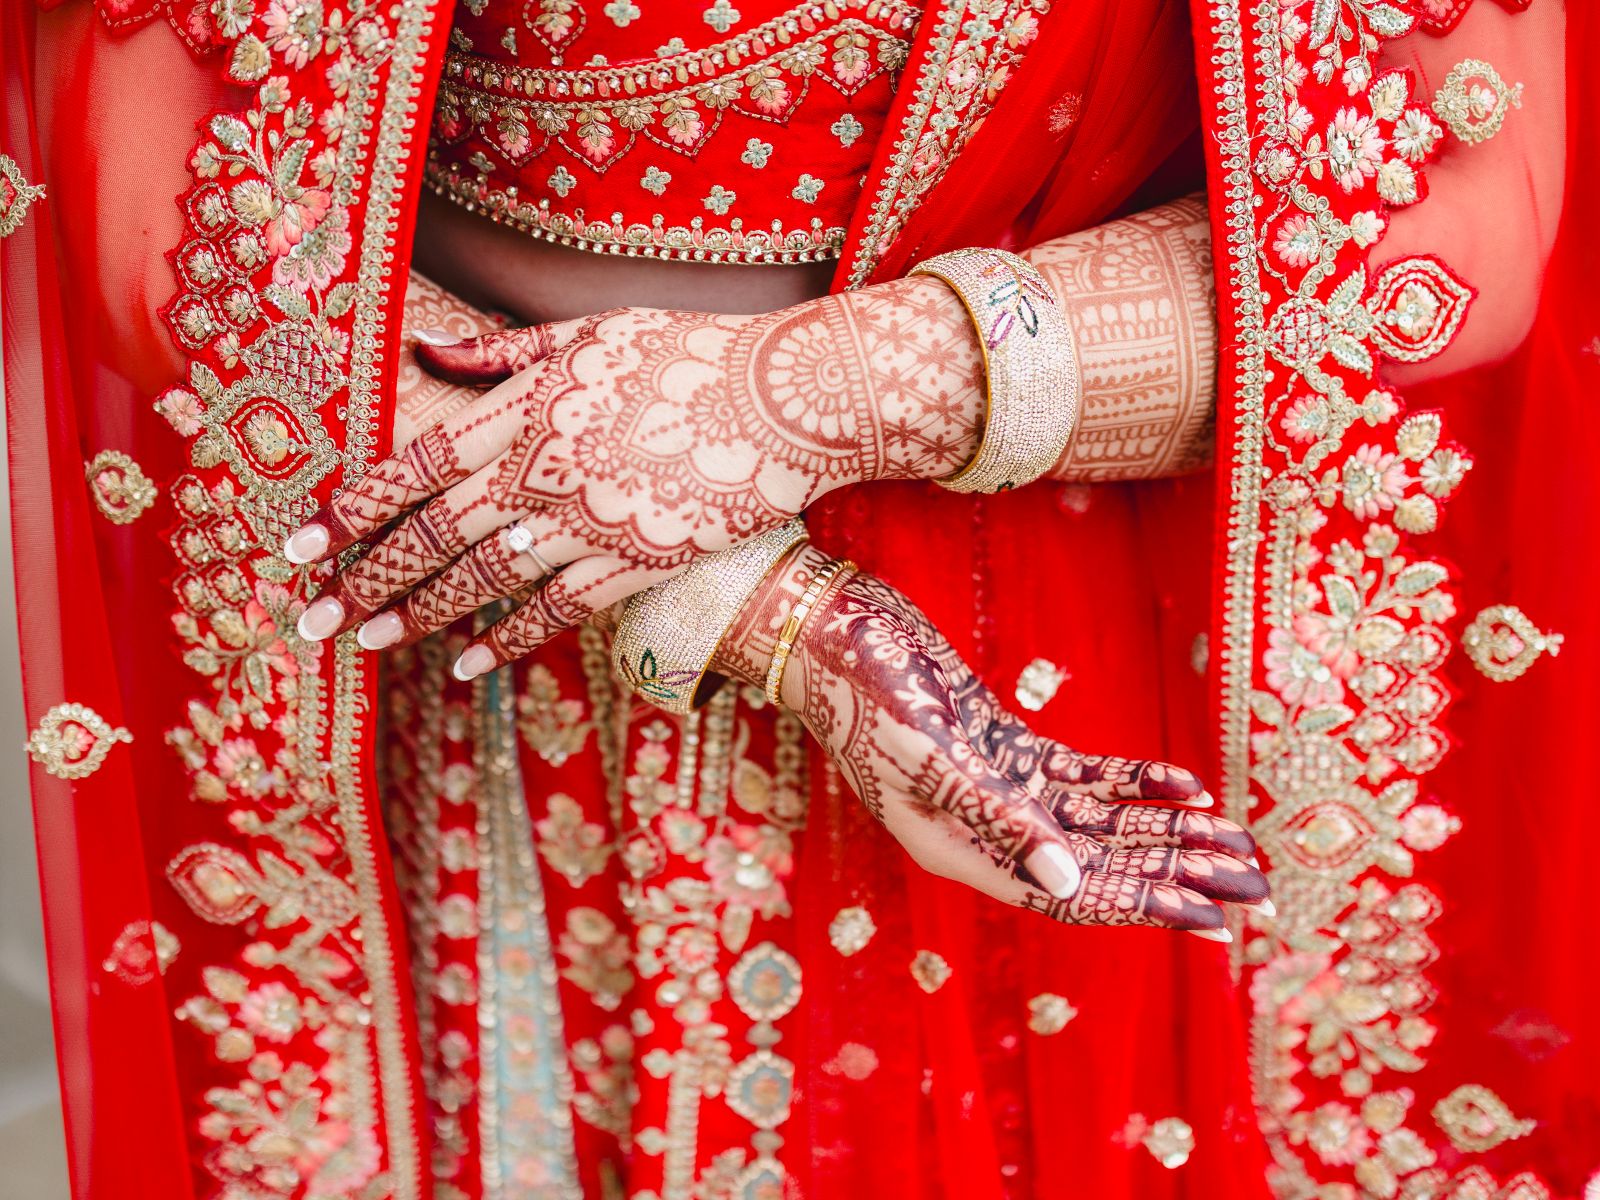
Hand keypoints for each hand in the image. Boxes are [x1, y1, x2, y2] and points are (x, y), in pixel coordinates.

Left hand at [283, 287, 983, 676]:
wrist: (788, 401)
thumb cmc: (690, 353)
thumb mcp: (591, 333)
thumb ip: (505, 354)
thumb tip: (430, 355)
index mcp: (525, 407)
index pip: (414, 465)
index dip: (352, 508)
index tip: (300, 545)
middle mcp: (543, 469)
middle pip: (432, 533)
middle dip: (363, 577)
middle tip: (311, 618)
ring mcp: (589, 523)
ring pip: (482, 579)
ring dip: (417, 614)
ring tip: (367, 642)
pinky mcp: (637, 562)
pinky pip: (556, 610)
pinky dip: (507, 637)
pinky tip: (468, 660)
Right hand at [714, 544, 1269, 934]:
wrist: (828, 629)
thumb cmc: (863, 690)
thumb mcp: (928, 756)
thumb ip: (994, 818)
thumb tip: (1067, 884)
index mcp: (958, 848)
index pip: (1066, 894)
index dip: (1138, 905)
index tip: (1207, 916)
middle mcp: (982, 829)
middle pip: (1096, 864)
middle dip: (1174, 873)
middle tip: (1252, 882)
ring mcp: (993, 787)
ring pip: (1097, 823)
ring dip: (1165, 832)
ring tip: (1236, 842)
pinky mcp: (1001, 746)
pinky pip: (1080, 776)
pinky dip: (1132, 780)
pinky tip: (1184, 784)